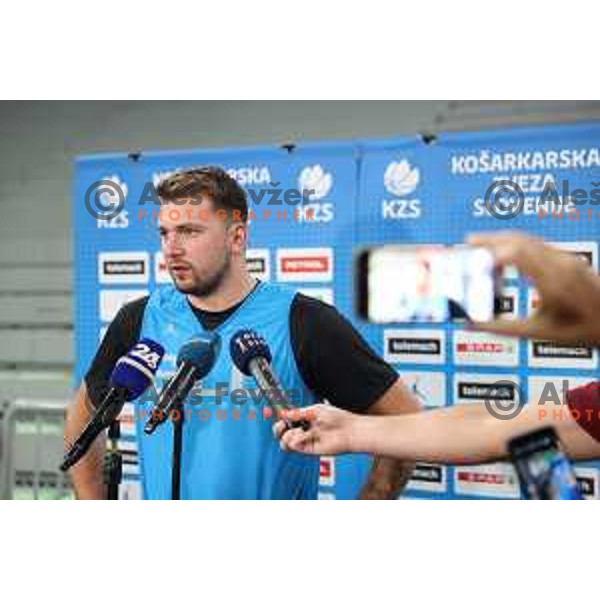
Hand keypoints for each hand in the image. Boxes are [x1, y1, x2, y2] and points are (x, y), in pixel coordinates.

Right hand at [273, 404, 357, 455]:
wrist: (348, 430)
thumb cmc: (336, 418)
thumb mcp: (315, 410)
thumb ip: (298, 413)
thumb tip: (284, 414)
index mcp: (305, 419)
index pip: (287, 421)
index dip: (281, 419)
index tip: (280, 415)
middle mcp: (304, 430)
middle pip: (283, 433)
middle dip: (278, 429)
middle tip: (281, 426)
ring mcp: (306, 440)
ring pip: (286, 441)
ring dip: (286, 435)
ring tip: (297, 431)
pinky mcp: (309, 449)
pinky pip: (294, 446)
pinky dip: (295, 440)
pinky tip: (302, 435)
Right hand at [468, 231, 599, 344]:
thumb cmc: (584, 329)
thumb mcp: (538, 333)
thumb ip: (502, 328)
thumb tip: (471, 323)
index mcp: (554, 283)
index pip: (516, 253)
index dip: (491, 252)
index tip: (472, 259)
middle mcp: (561, 265)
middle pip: (519, 240)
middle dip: (490, 239)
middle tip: (468, 243)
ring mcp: (566, 259)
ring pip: (528, 239)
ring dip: (502, 240)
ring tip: (480, 246)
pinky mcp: (568, 258)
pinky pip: (537, 244)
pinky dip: (515, 246)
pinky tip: (504, 256)